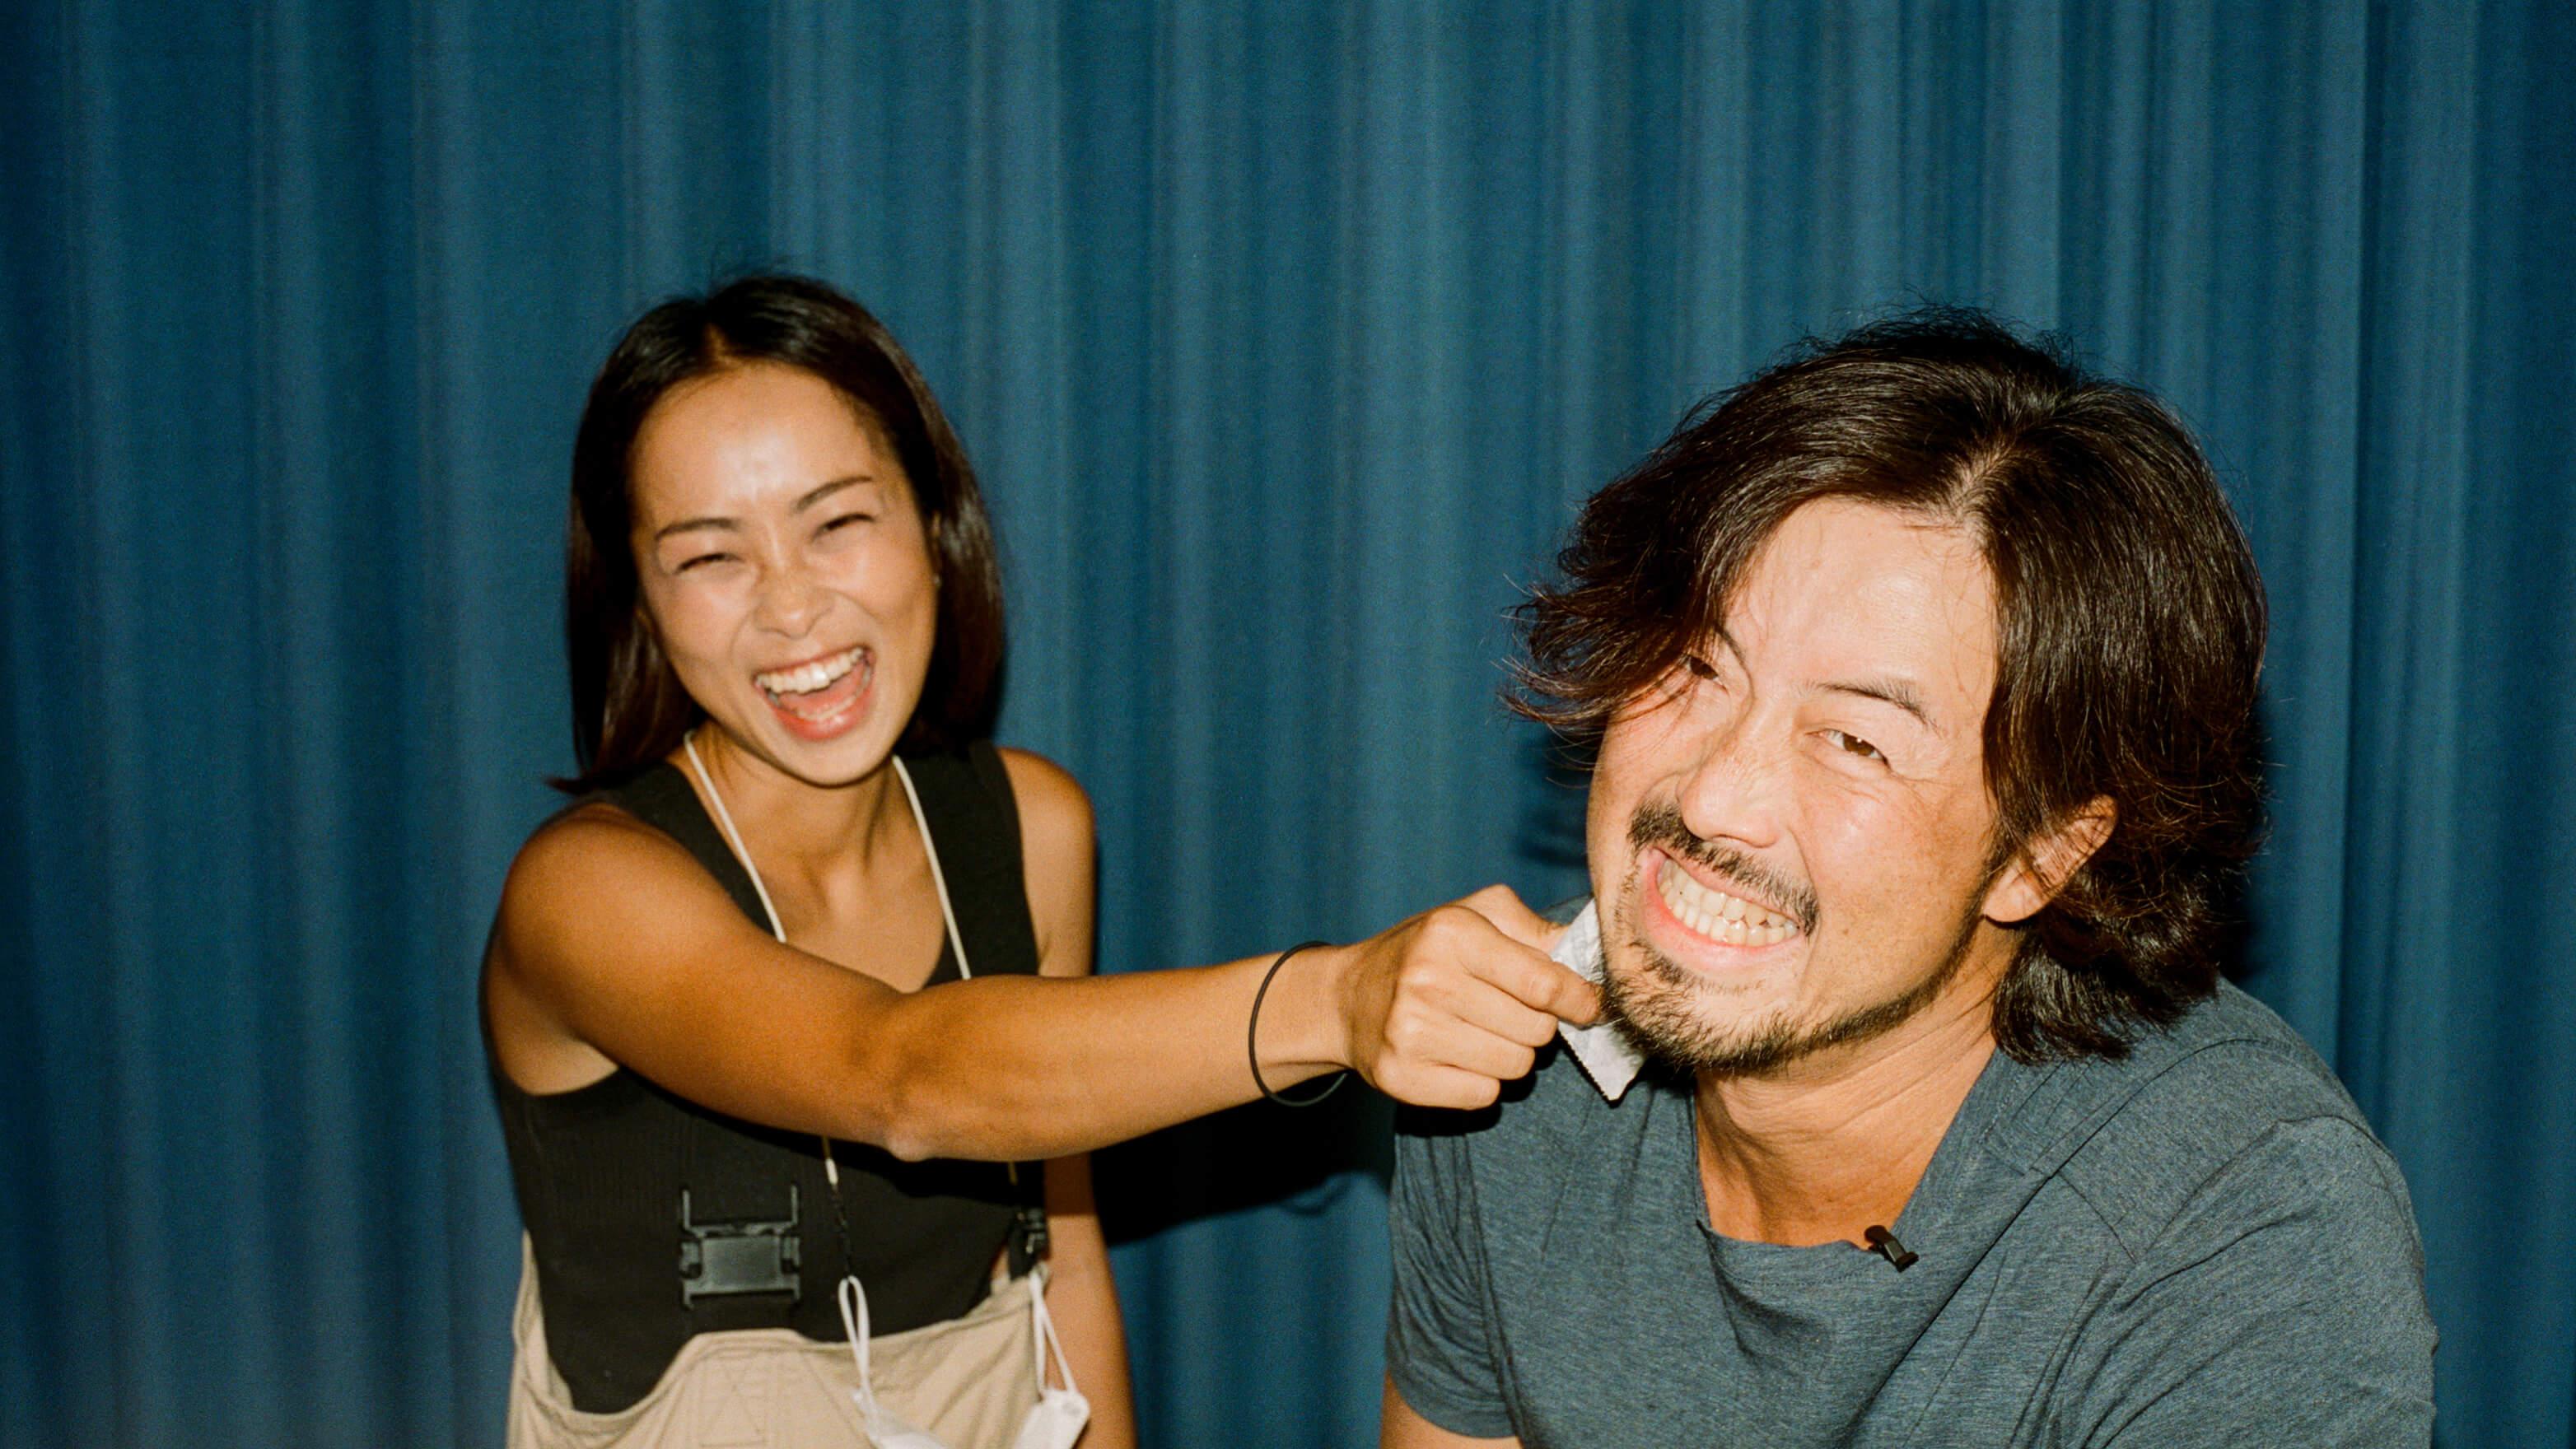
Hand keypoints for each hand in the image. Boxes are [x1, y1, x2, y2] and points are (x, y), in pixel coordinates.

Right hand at [1328, 885, 1600, 1109]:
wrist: (1347, 998)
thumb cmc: (1425, 952)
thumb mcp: (1474, 915)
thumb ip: (1533, 927)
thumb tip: (1587, 952)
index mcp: (1452, 933)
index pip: (1544, 982)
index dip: (1579, 1000)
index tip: (1587, 1006)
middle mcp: (1428, 981)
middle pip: (1536, 1030)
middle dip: (1536, 1024)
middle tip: (1509, 1012)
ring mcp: (1411, 1033)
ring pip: (1515, 1067)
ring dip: (1512, 1055)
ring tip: (1482, 1034)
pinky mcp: (1402, 1077)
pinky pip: (1483, 1096)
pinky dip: (1483, 1082)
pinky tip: (1460, 1058)